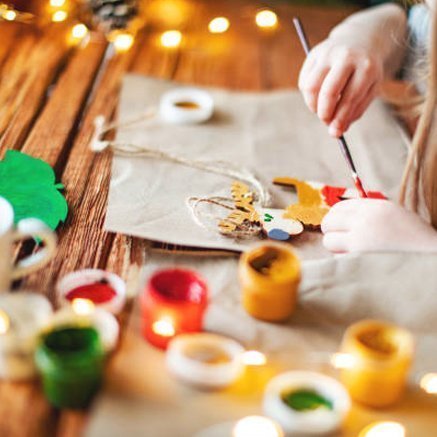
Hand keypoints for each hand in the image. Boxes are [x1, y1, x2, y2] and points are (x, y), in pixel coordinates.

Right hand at [298, 39, 382, 137]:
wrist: (361, 38)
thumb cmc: (366, 71)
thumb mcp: (369, 89)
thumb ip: (354, 111)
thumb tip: (335, 131)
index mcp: (366, 67)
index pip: (349, 98)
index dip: (340, 118)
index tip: (335, 132)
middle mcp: (346, 57)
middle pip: (327, 92)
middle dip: (324, 113)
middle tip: (326, 121)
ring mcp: (327, 52)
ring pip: (310, 87)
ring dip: (313, 105)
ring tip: (322, 108)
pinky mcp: (314, 53)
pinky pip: (304, 81)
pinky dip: (308, 95)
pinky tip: (318, 96)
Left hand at [321, 199, 436, 252]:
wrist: (433, 262)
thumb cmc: (415, 242)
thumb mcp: (395, 217)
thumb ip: (369, 215)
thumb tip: (338, 218)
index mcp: (376, 206)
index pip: (339, 207)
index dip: (336, 218)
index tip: (339, 227)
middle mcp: (365, 219)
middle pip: (328, 222)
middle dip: (332, 233)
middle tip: (342, 242)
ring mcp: (360, 239)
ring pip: (329, 241)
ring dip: (338, 249)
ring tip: (356, 254)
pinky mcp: (358, 258)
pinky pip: (338, 259)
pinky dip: (345, 263)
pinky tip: (362, 265)